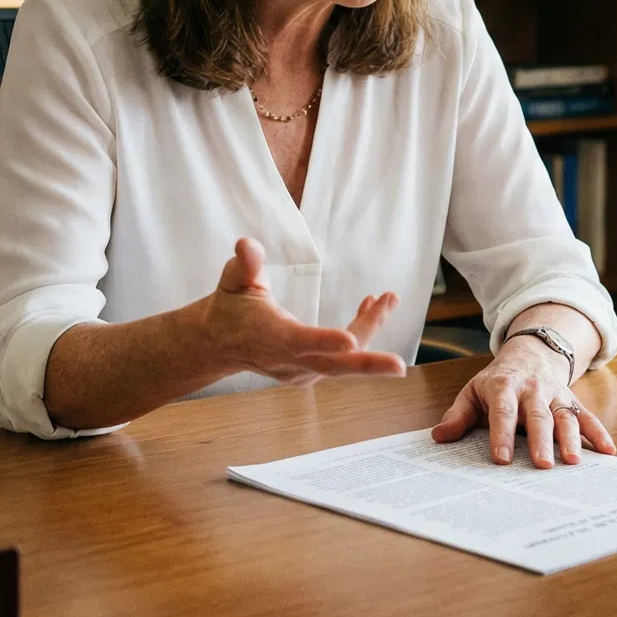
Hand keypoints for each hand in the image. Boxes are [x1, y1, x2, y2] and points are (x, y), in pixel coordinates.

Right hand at [196, 239, 406, 384]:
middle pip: (331, 366)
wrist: (217, 344)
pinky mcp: (310, 372)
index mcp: (269, 338)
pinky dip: (362, 333)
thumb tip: (246, 244)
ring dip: (370, 329)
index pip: (299, 341)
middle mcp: (287, 361)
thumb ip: (243, 265)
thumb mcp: (231, 282)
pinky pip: (342, 357)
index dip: (325, 342)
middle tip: (398, 366)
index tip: (350, 342)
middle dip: (367, 365)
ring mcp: (301, 371)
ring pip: (343, 359)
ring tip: (389, 299)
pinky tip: (373, 307)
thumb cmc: (229, 307)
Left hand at [430, 333, 615, 467]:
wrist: (530, 352)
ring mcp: (555, 394)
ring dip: (572, 438)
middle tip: (542, 465)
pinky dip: (599, 433)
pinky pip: (587, 417)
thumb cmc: (499, 380)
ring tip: (573, 461)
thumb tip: (439, 437)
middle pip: (538, 415)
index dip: (501, 434)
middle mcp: (533, 389)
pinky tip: (608, 452)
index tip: (501, 459)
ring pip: (565, 416)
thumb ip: (458, 415)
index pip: (503, 410)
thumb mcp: (473, 391)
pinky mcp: (572, 400)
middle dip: (541, 440)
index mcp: (505, 385)